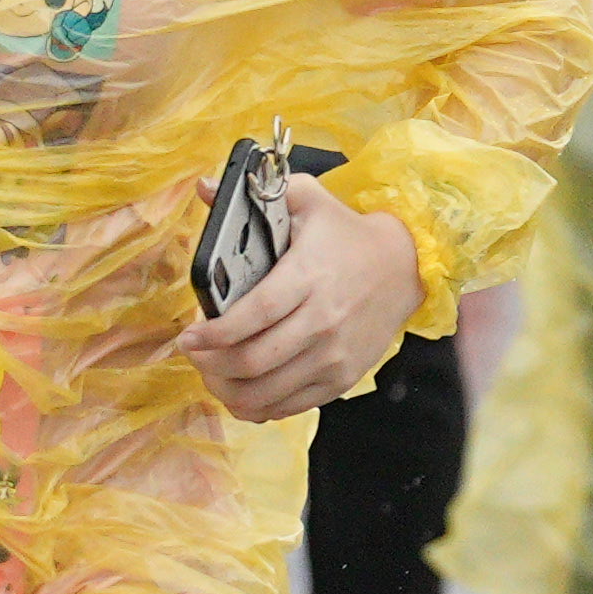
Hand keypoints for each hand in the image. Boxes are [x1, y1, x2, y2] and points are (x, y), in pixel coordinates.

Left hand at [188, 187, 421, 422]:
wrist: (404, 267)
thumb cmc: (345, 234)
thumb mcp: (308, 200)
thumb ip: (256, 192)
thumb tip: (203, 186)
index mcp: (308, 276)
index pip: (255, 314)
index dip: (215, 332)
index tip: (188, 337)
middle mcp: (323, 321)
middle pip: (255, 360)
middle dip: (212, 365)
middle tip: (193, 355)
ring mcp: (334, 355)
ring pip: (269, 391)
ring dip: (228, 390)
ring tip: (210, 375)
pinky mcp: (342, 378)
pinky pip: (291, 405)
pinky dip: (258, 407)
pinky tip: (238, 393)